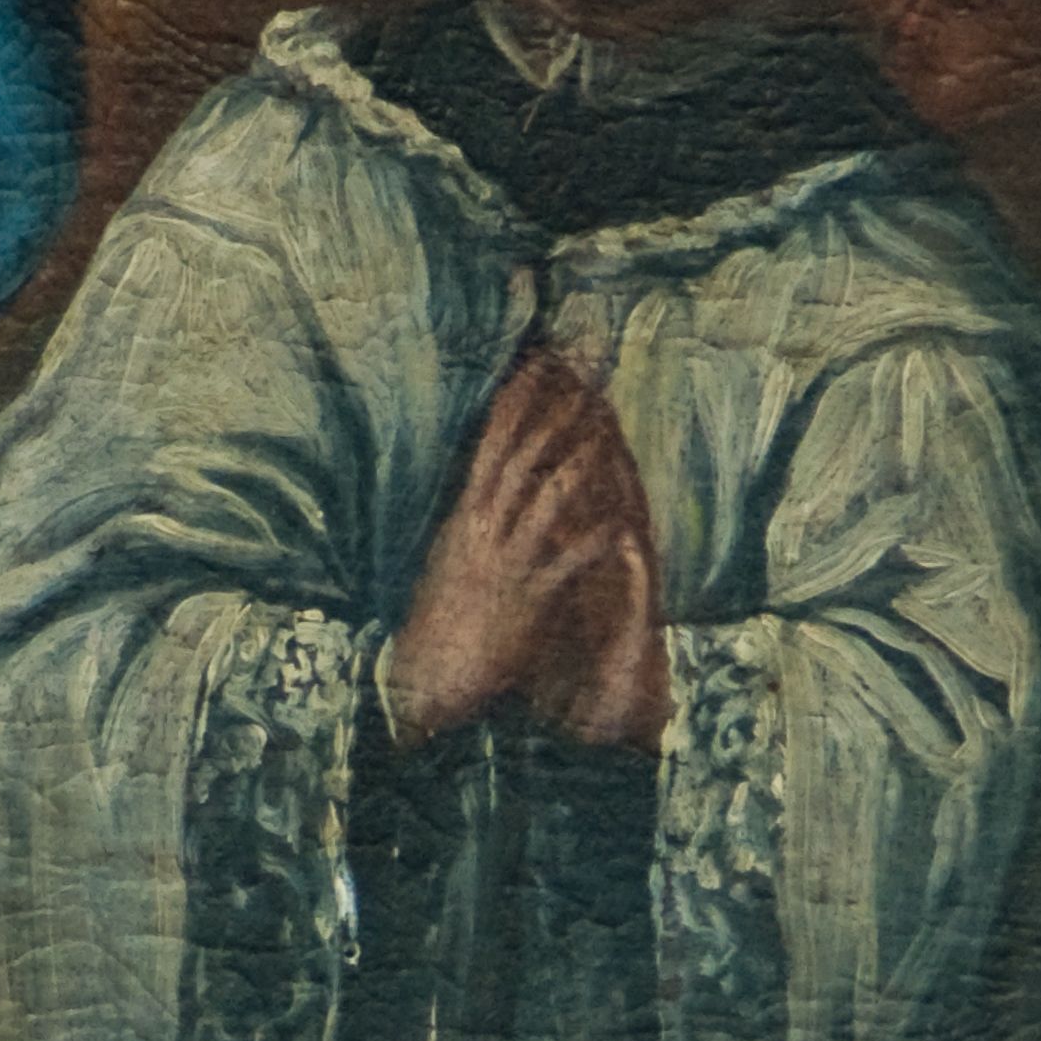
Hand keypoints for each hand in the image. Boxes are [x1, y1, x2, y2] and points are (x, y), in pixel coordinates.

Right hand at [384, 356, 664, 747]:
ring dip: (574, 463)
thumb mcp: (447, 553)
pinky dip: (592, 541)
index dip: (513, 402)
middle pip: (518, 459)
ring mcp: (506, 561)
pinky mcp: (527, 598)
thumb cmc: (437, 618)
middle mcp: (483, 529)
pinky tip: (618, 524)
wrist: (423, 676)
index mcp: (464, 515)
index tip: (533, 364)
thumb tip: (482, 481)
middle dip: (550, 415)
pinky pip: (564, 563)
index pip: (489, 444)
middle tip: (580, 380)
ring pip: (542, 501)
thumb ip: (470, 517)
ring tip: (601, 431)